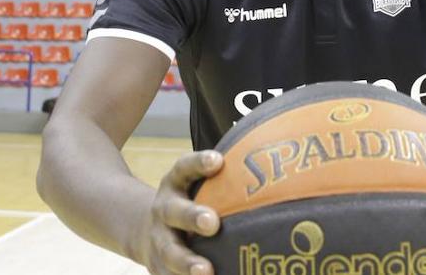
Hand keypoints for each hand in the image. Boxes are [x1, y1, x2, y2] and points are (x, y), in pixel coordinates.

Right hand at [130, 150, 224, 274]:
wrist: (147, 231)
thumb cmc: (191, 203)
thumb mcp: (197, 186)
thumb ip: (227, 180)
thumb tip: (279, 172)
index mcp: (176, 184)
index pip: (184, 168)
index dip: (199, 163)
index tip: (218, 161)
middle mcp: (164, 211)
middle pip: (175, 212)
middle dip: (193, 217)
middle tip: (212, 223)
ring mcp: (160, 241)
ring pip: (170, 251)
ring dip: (186, 262)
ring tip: (206, 271)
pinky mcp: (159, 268)